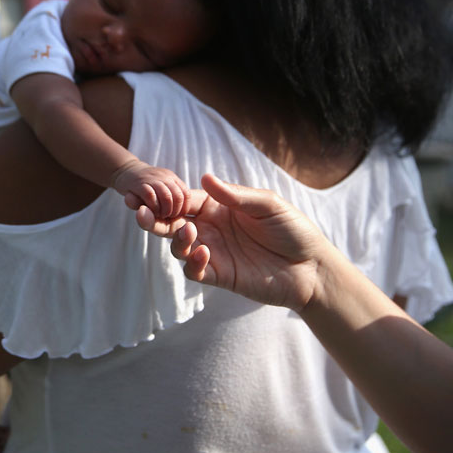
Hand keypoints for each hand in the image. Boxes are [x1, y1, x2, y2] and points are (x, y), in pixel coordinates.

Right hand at [111, 159, 188, 219]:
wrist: (126, 170)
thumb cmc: (145, 184)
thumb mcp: (162, 185)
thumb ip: (171, 194)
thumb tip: (182, 211)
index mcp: (172, 178)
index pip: (186, 194)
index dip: (183, 208)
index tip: (177, 216)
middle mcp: (165, 177)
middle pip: (178, 196)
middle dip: (175, 211)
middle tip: (167, 217)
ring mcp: (152, 179)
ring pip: (167, 197)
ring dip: (165, 211)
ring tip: (160, 216)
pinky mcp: (139, 184)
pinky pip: (151, 196)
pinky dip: (153, 207)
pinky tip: (150, 211)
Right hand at [135, 174, 328, 312]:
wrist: (312, 268)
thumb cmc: (293, 230)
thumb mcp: (268, 205)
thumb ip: (235, 195)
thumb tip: (205, 176)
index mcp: (219, 207)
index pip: (185, 201)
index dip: (168, 199)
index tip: (154, 196)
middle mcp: (211, 229)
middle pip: (173, 224)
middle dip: (154, 219)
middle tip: (140, 214)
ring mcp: (214, 253)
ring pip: (178, 247)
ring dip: (175, 240)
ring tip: (187, 234)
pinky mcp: (220, 275)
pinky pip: (194, 271)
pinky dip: (191, 263)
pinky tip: (202, 253)